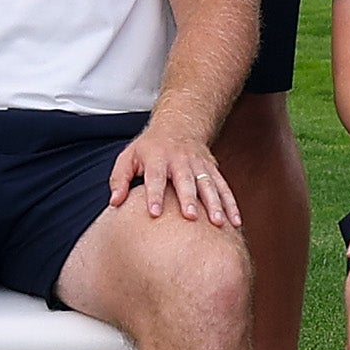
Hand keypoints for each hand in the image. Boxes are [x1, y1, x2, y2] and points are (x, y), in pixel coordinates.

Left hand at [110, 124, 242, 226]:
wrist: (179, 125)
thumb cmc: (149, 148)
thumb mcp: (128, 156)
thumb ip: (119, 179)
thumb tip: (115, 203)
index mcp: (157, 157)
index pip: (155, 177)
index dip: (155, 194)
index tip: (155, 213)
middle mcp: (180, 160)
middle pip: (186, 180)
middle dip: (190, 198)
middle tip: (191, 217)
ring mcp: (199, 165)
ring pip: (209, 184)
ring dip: (215, 203)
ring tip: (218, 223)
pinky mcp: (213, 170)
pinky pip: (224, 187)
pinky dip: (231, 204)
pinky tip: (235, 222)